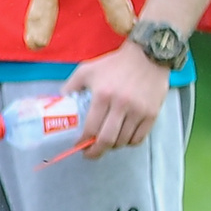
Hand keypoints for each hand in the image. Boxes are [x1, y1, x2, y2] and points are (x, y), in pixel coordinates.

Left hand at [65, 43, 169, 157]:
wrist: (148, 56)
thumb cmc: (114, 64)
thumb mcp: (86, 70)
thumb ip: (70, 87)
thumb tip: (58, 102)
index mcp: (102, 95)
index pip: (91, 128)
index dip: (83, 142)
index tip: (78, 146)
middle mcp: (121, 105)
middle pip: (107, 139)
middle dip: (96, 151)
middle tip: (89, 153)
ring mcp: (139, 110)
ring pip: (123, 140)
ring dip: (112, 147)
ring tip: (105, 143)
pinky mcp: (152, 113)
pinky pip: (139, 138)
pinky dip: (129, 143)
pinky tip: (122, 139)